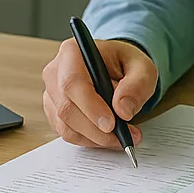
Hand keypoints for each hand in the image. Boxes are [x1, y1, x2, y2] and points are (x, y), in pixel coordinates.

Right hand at [41, 37, 156, 149]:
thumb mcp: (142, 68)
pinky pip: (67, 133)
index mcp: (73, 52)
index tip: (111, 124)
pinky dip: (89, 140)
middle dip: (96, 129)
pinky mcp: (54, 112)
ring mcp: (51, 93)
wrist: (117, 68)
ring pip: (66, 125)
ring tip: (122, 137)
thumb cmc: (126, 64)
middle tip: (124, 136)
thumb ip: (137, 85)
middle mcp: (56, 72)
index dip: (90, 107)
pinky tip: (108, 136)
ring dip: (95, 138)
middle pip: (66, 108)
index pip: (73, 82)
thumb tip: (123, 110)